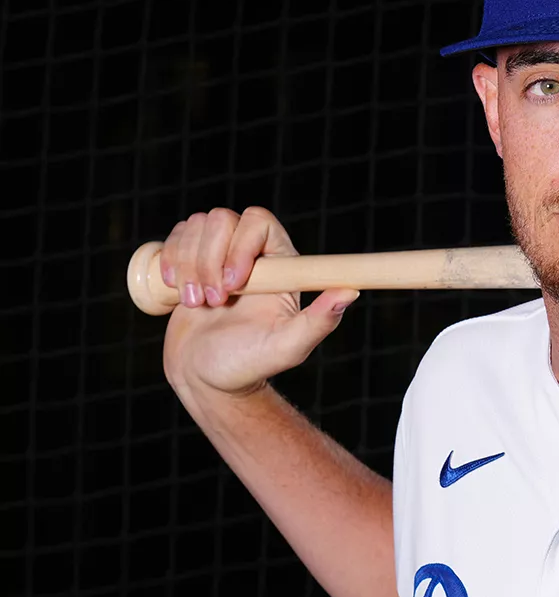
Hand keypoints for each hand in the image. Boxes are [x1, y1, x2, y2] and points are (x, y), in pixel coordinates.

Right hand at [160, 206, 358, 400]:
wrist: (205, 376)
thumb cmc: (248, 365)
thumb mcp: (286, 348)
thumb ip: (319, 322)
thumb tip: (350, 293)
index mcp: (282, 266)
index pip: (260, 222)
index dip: (241, 245)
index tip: (233, 285)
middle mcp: (252, 254)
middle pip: (223, 220)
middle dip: (208, 261)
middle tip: (212, 302)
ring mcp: (220, 254)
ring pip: (196, 226)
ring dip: (188, 266)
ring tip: (195, 303)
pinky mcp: (191, 261)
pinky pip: (175, 238)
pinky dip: (170, 262)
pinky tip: (176, 292)